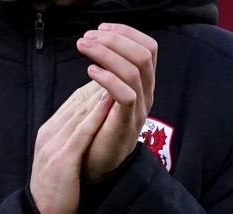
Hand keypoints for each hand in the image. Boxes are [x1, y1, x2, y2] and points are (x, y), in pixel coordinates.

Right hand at [30, 82, 113, 213]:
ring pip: (79, 112)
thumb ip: (71, 141)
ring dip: (100, 91)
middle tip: (122, 65)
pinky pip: (81, 133)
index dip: (95, 87)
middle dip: (100, 82)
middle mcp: (50, 134)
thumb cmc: (56, 193)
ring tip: (120, 73)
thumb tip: (87, 126)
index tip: (115, 75)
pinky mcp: (62, 160)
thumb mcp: (61, 161)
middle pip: (77, 101)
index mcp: (49, 133)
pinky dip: (96, 116)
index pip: (73, 103)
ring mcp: (54, 146)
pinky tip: (109, 101)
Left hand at [76, 23, 156, 180]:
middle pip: (143, 54)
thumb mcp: (105, 94)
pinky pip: (126, 95)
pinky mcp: (126, 124)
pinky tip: (90, 71)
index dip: (126, 33)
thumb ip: (109, 72)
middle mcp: (146, 94)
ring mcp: (139, 110)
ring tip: (84, 48)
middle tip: (88, 37)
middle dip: (114, 39)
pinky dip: (107, 79)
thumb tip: (100, 42)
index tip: (101, 28)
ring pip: (135, 70)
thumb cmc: (97, 128)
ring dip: (106, 53)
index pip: (147, 47)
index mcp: (143, 84)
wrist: (96, 166)